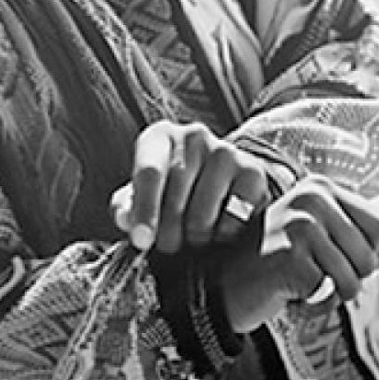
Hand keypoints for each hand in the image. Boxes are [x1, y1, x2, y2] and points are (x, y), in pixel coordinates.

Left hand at [110, 120, 269, 253]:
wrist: (221, 177)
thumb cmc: (170, 188)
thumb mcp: (142, 192)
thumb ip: (126, 206)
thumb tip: (125, 219)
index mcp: (160, 137)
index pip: (149, 173)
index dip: (144, 210)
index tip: (141, 241)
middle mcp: (194, 136)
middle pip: (175, 201)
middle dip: (168, 235)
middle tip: (169, 244)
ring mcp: (226, 151)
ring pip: (203, 216)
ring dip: (195, 238)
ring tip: (193, 233)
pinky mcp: (252, 172)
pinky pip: (232, 221)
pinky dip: (223, 236)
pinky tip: (218, 226)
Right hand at [218, 174, 378, 331]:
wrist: (223, 282)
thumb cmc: (274, 263)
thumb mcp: (319, 246)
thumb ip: (361, 246)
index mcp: (320, 188)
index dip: (364, 251)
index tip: (328, 254)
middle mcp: (312, 198)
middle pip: (370, 256)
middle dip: (347, 278)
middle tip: (311, 274)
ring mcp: (300, 226)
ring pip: (353, 279)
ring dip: (330, 295)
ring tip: (300, 283)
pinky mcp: (291, 257)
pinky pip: (329, 295)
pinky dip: (313, 305)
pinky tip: (288, 293)